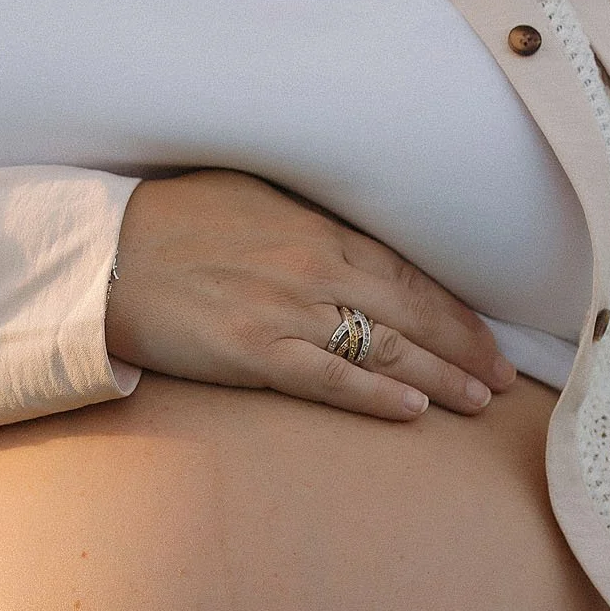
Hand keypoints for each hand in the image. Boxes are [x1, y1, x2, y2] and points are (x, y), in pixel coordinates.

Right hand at [106, 169, 518, 421]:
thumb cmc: (176, 221)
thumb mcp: (254, 198)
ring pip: (384, 349)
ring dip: (437, 377)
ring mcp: (287, 314)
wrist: (108, 255)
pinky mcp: (256, 354)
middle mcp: (315, 271)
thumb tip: (350, 244)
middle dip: (464, 348)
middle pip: (411, 313)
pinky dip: (375, 396)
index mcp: (318, 231)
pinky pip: (330, 379)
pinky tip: (413, 412)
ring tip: (475, 401)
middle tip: (501, 379)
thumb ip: (308, 223)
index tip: (487, 337)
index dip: (454, 310)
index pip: (407, 274)